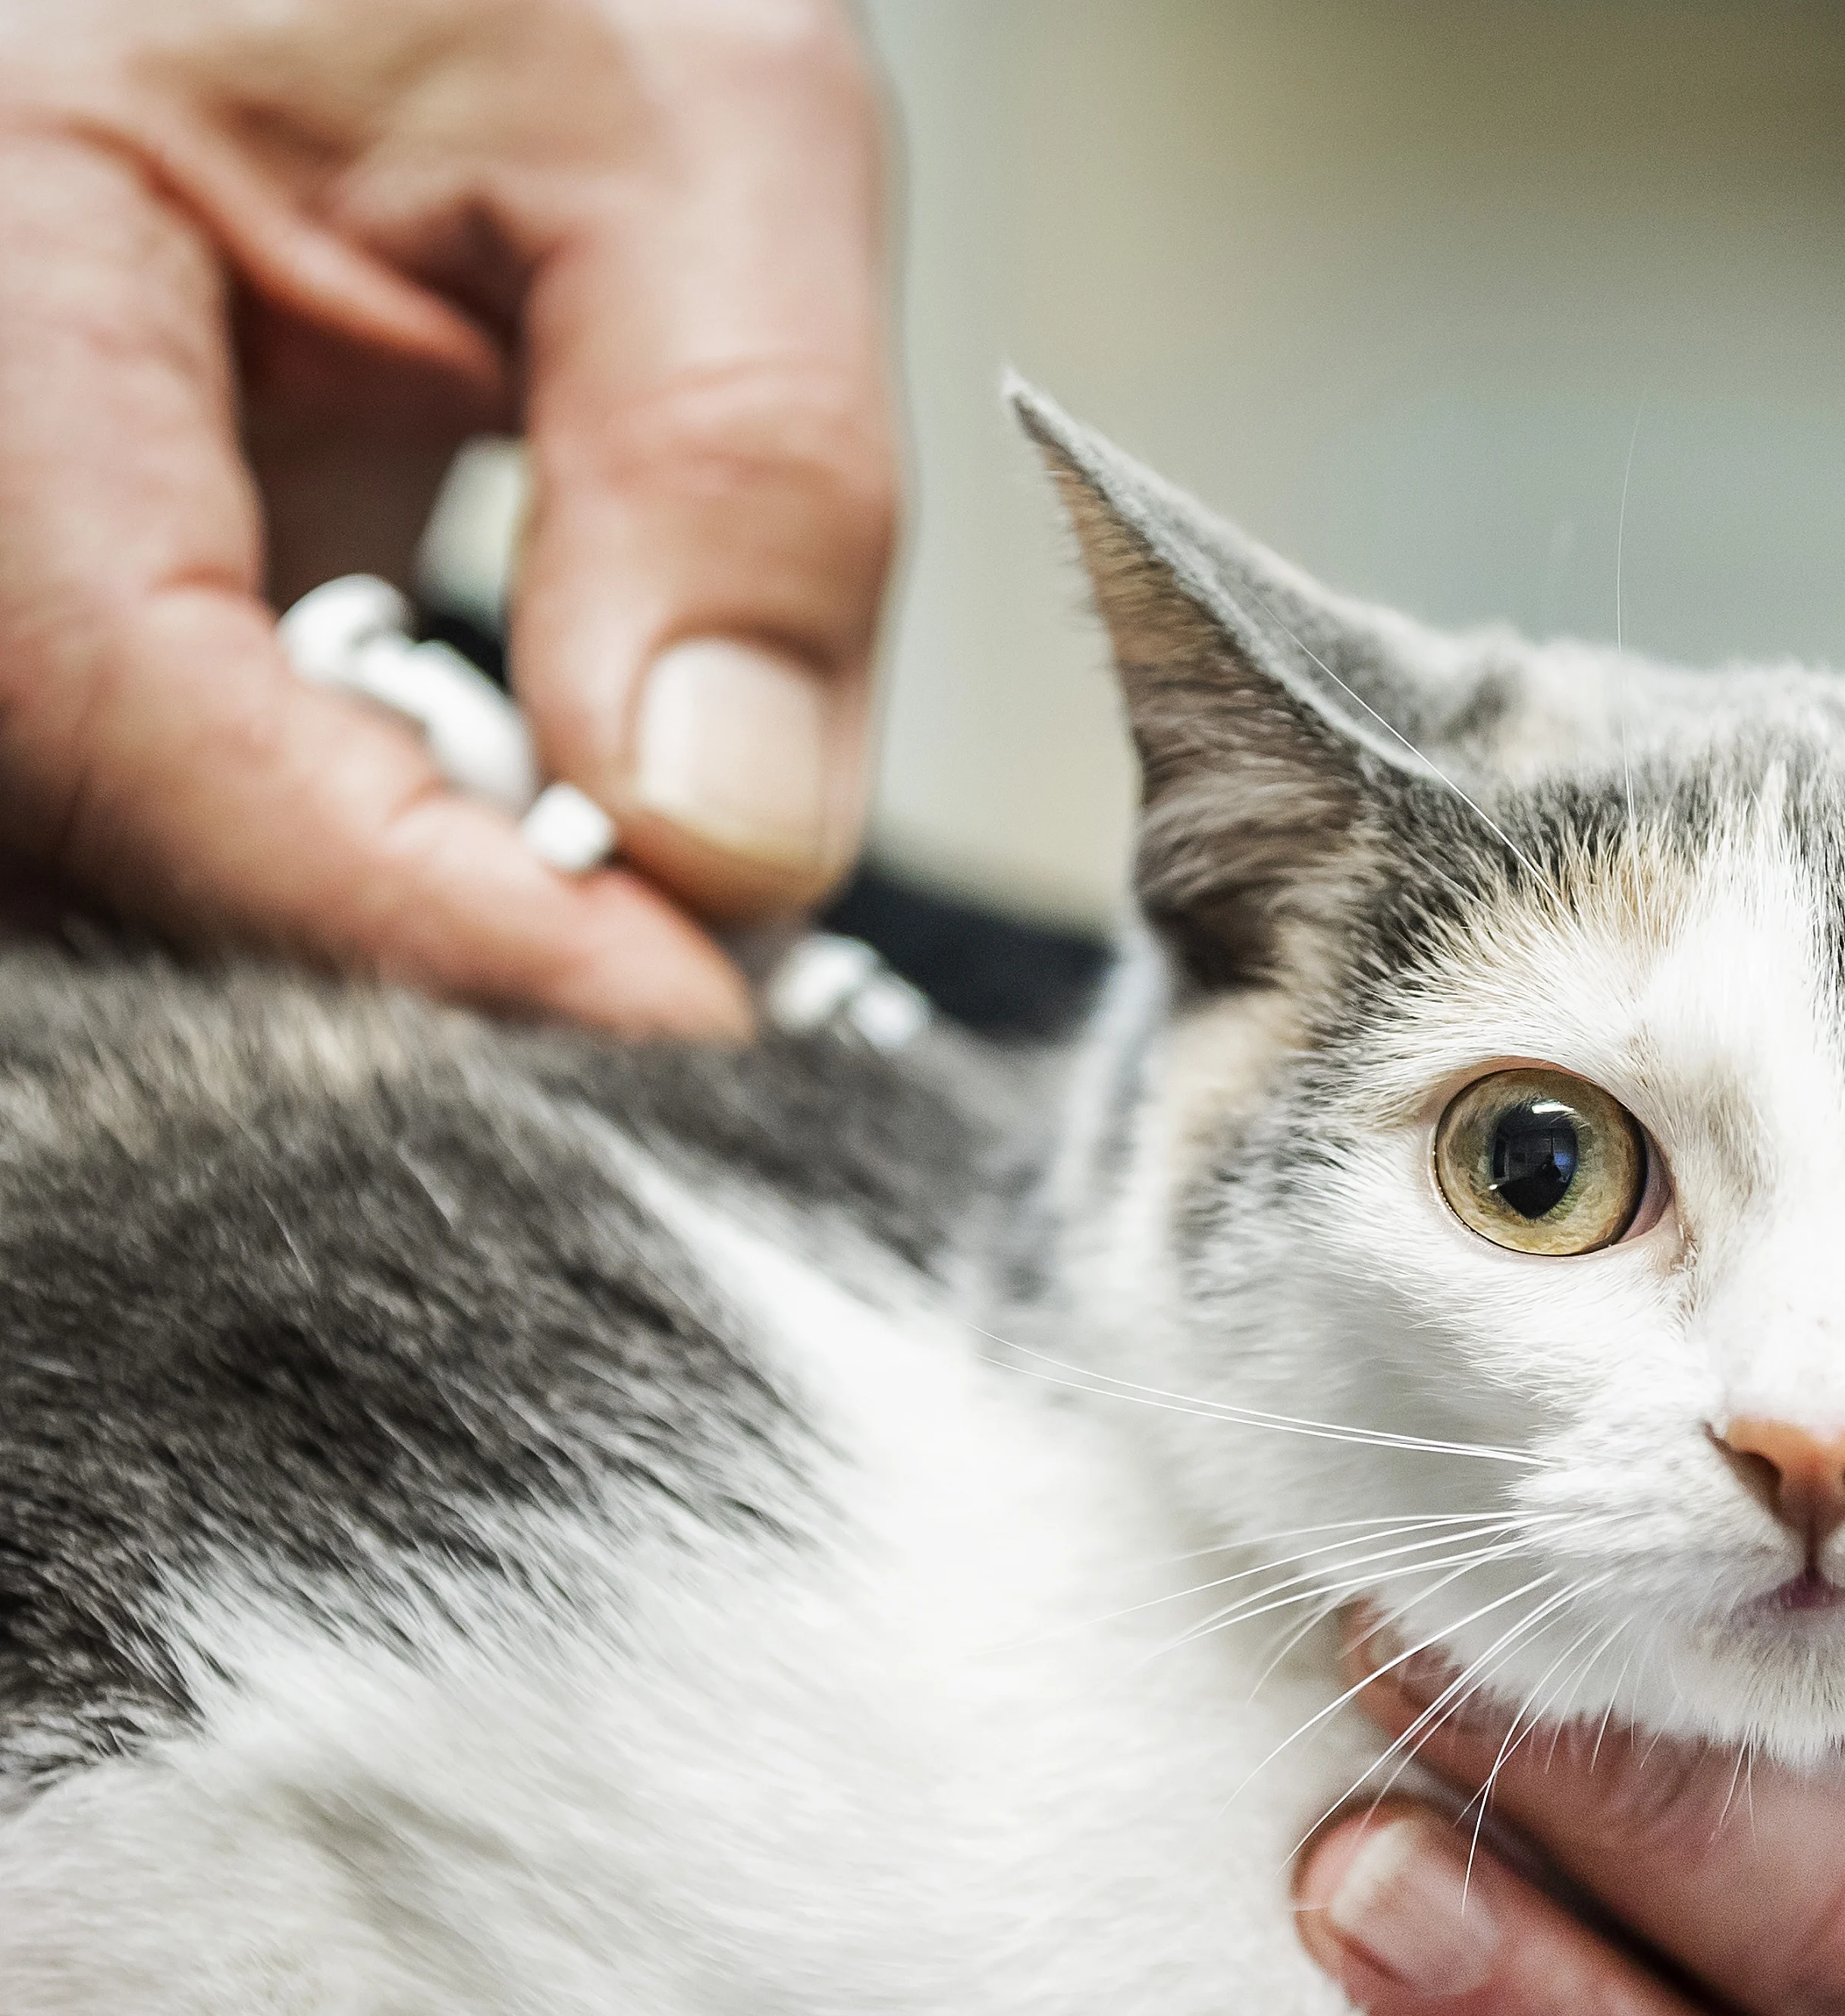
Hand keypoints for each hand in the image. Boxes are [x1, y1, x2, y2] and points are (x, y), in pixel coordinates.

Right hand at [0, 0, 896, 1036]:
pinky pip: (181, 789)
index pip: (127, 701)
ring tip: (640, 930)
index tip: (682, 1027)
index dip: (412, 918)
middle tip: (692, 1013)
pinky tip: (540, 845)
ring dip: (397, 932)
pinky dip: (372, 858)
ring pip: (129, 855)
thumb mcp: (684, 119)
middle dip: (415, 966)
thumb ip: (733, 455)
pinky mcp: (88, 572)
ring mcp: (12, 521)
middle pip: (102, 832)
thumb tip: (730, 831)